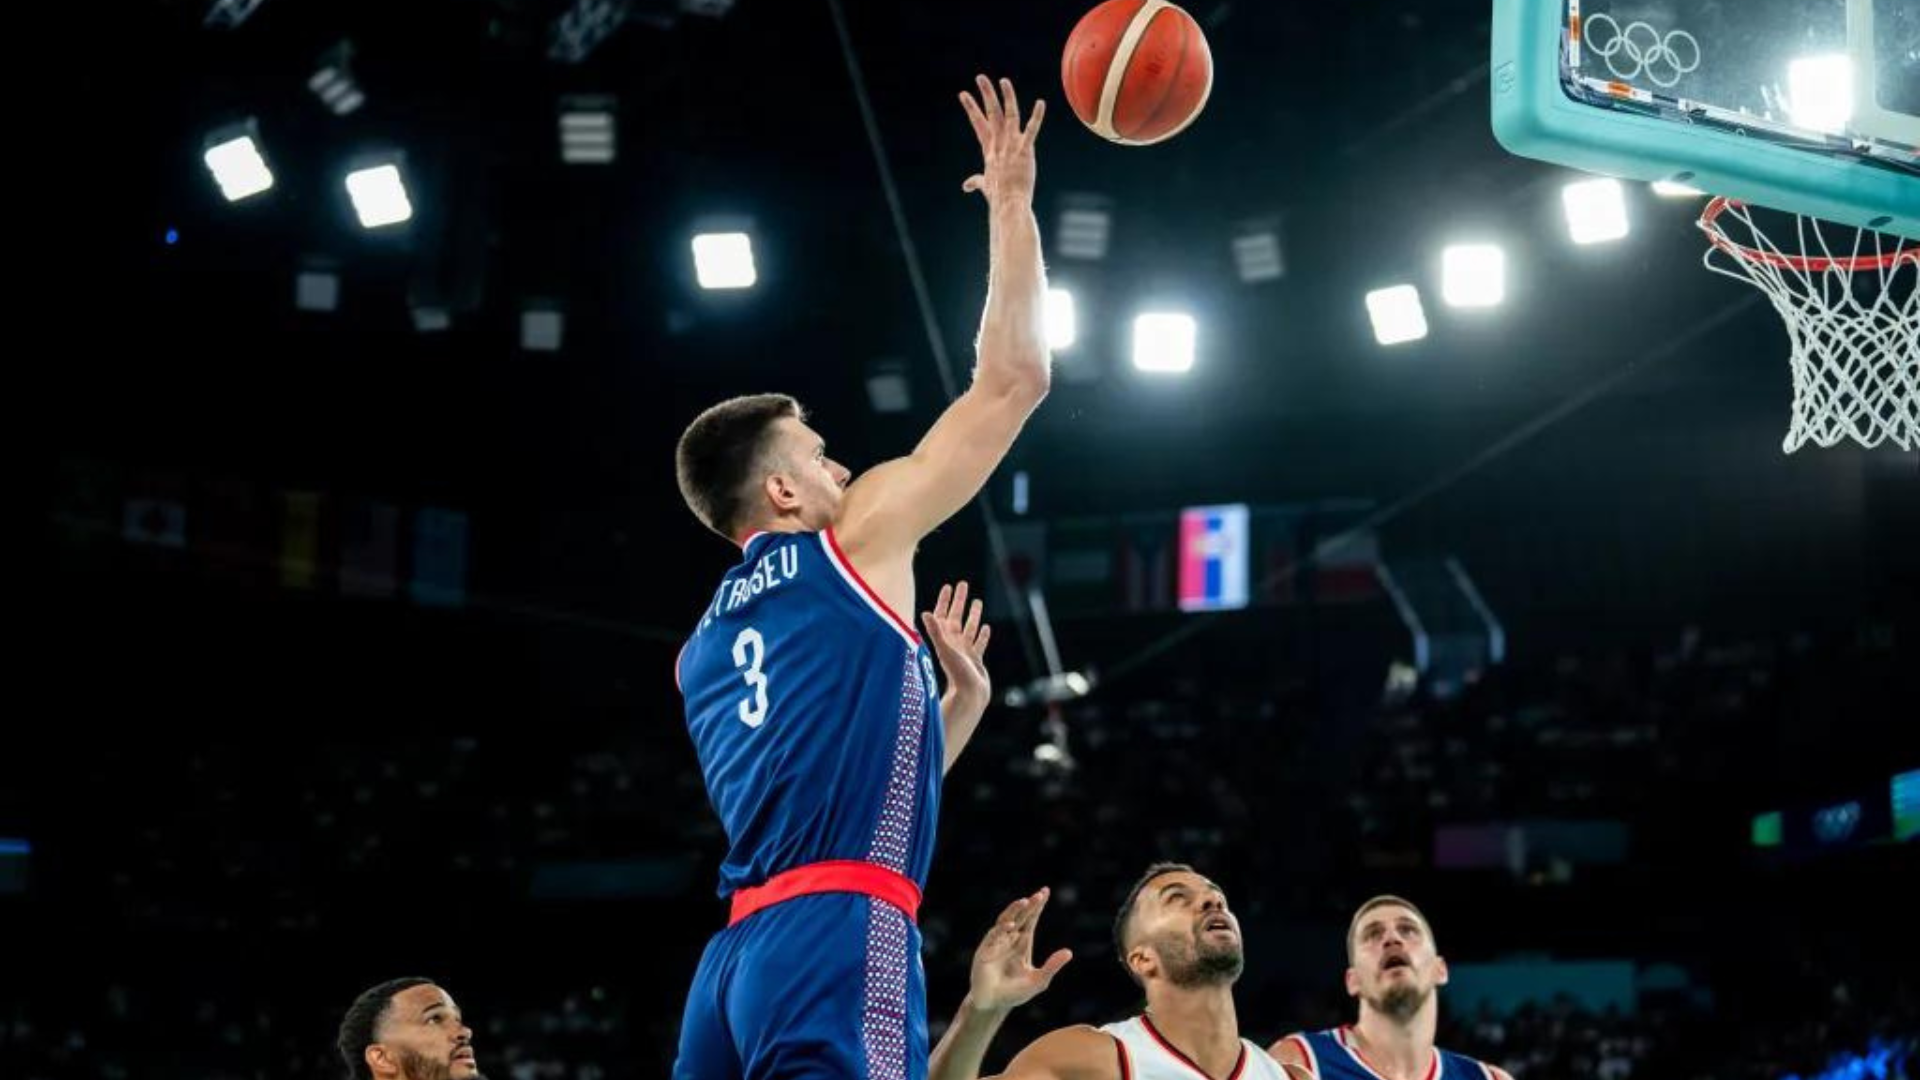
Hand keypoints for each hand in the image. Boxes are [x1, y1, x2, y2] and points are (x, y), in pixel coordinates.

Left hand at [924, 581, 990, 708]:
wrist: (969, 697)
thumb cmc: (956, 675)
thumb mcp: (945, 650)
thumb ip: (935, 632)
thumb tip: (924, 612)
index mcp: (945, 640)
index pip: (942, 615)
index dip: (945, 600)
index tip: (949, 586)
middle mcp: (954, 644)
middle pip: (957, 616)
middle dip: (959, 601)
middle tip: (964, 584)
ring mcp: (965, 652)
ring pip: (969, 627)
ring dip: (973, 614)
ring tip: (977, 601)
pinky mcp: (975, 660)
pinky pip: (979, 643)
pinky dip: (982, 635)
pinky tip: (985, 627)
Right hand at [959, 75, 1044, 205]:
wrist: (1008, 205)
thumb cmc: (999, 196)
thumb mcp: (985, 185)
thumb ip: (976, 181)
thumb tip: (966, 185)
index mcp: (990, 149)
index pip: (978, 124)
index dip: (971, 108)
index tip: (963, 94)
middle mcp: (999, 144)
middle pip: (991, 114)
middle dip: (985, 94)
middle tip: (980, 77)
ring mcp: (1011, 146)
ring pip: (1008, 116)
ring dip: (1006, 97)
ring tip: (1003, 80)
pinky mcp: (1025, 151)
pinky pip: (1032, 130)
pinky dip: (1036, 116)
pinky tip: (1040, 103)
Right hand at [968, 888, 1072, 1012]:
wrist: (993, 1004)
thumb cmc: (1014, 994)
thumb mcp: (1038, 980)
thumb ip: (1052, 966)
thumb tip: (1069, 952)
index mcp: (1022, 943)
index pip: (1030, 920)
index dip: (1037, 907)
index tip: (1045, 892)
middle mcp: (1009, 939)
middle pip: (1021, 917)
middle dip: (1030, 905)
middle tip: (1040, 894)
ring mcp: (996, 943)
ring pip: (1006, 920)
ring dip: (1015, 911)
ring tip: (1025, 902)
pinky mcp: (984, 951)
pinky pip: (994, 935)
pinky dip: (1002, 929)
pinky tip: (1012, 925)